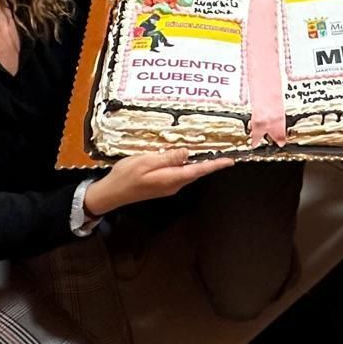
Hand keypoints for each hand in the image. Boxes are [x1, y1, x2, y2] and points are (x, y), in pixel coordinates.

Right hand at [82, 149, 233, 216]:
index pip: (198, 170)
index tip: (230, 161)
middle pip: (196, 171)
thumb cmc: (126, 176)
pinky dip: (185, 164)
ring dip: (197, 162)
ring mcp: (168, 186)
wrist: (112, 193)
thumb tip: (187, 153)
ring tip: (207, 150)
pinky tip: (183, 155)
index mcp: (171, 178)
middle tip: (222, 150)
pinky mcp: (162, 185)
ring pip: (188, 172)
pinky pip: (179, 173)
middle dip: (209, 162)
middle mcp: (173, 185)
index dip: (215, 165)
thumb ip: (167, 157)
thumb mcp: (145, 162)